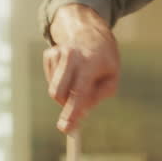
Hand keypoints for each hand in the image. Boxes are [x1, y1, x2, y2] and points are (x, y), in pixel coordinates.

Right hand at [44, 4, 119, 132]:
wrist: (90, 32)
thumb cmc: (104, 60)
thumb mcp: (112, 78)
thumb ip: (98, 97)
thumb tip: (79, 114)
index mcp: (91, 61)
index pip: (79, 92)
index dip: (71, 112)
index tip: (65, 128)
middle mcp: (72, 55)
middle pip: (58, 92)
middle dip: (65, 107)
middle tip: (74, 114)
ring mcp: (58, 53)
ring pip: (54, 89)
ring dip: (66, 94)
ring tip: (80, 82)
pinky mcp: (49, 54)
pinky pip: (51, 81)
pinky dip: (61, 83)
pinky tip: (71, 73)